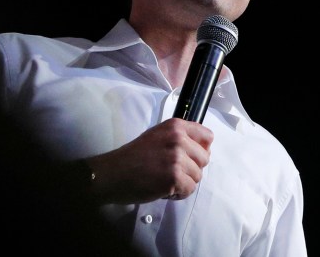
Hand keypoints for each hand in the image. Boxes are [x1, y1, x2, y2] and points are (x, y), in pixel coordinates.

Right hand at [84, 118, 212, 203]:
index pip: (207, 136)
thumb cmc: (133, 156)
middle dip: (192, 168)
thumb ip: (180, 137)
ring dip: (184, 182)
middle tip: (172, 172)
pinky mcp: (174, 178)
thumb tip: (203, 148)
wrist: (113, 173)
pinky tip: (165, 189)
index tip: (189, 157)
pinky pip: (189, 189)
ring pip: (198, 176)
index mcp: (175, 126)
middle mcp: (178, 139)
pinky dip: (179, 194)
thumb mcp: (157, 135)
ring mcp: (176, 159)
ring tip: (165, 180)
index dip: (200, 149)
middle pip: (204, 159)